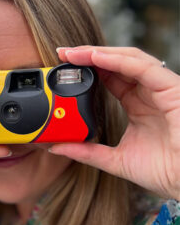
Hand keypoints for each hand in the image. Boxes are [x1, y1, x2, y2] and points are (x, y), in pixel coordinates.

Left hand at [51, 47, 179, 198]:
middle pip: (116, 63)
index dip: (87, 69)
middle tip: (62, 53)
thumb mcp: (115, 160)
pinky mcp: (172, 90)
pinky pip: (143, 68)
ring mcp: (160, 89)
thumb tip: (56, 147)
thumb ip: (86, 152)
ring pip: (129, 59)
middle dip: (88, 55)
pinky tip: (96, 57)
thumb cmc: (164, 171)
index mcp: (137, 105)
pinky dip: (118, 60)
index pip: (109, 77)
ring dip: (99, 53)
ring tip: (73, 53)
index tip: (62, 67)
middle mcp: (149, 93)